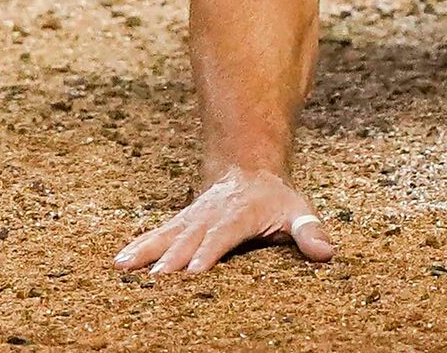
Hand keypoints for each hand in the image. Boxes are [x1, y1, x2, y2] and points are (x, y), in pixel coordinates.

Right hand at [115, 167, 333, 275]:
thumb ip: (309, 231)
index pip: (222, 235)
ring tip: (124, 268)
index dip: (208, 252)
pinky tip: (120, 262)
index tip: (193, 270)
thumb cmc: (275, 198)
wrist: (248, 167)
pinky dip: (139, 246)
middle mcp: (211, 215)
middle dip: (172, 259)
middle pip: (189, 238)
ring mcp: (192, 217)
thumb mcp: (298, 209)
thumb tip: (326, 252)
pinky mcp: (180, 222)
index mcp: (240, 214)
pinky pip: (157, 233)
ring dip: (146, 251)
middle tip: (155, 280)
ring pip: (167, 234)